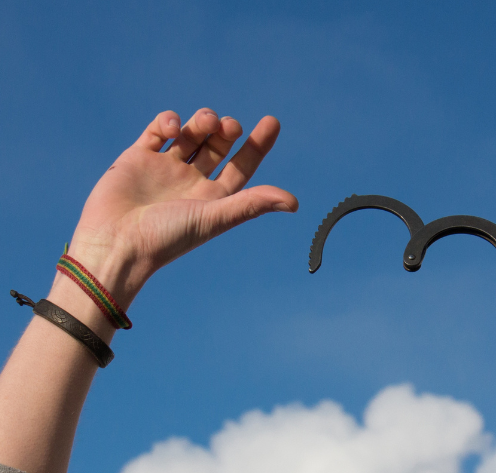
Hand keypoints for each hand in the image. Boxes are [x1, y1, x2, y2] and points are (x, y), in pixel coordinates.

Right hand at [66, 109, 297, 305]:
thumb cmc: (167, 238)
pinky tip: (174, 127)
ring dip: (202, 121)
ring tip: (206, 122)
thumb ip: (252, 205)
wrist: (116, 243)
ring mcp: (164, 169)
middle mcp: (191, 183)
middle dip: (227, 130)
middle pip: (217, 146)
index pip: (242, 167)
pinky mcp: (137, 158)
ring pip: (191, 134)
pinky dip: (169, 121)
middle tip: (230, 126)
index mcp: (213, 199)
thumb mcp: (214, 218)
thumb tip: (294, 203)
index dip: (258, 145)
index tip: (272, 121)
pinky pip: (158, 131)